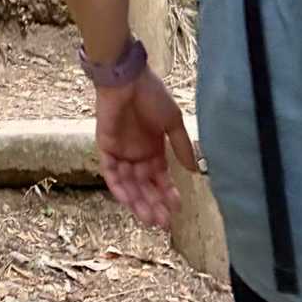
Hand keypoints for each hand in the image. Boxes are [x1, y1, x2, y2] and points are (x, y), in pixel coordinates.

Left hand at [94, 68, 197, 228]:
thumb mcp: (173, 121)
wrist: (127, 78)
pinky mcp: (105, 147)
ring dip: (138, 202)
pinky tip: (130, 201)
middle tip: (163, 222)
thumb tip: (195, 170)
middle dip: (154, 204)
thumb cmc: (152, 95)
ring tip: (150, 218)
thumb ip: (182, 146)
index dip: (167, 193)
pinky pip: (110, 173)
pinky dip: (119, 188)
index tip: (177, 207)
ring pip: (129, 184)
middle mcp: (137, 152)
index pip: (160, 177)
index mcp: (153, 147)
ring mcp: (121, 151)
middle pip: (145, 185)